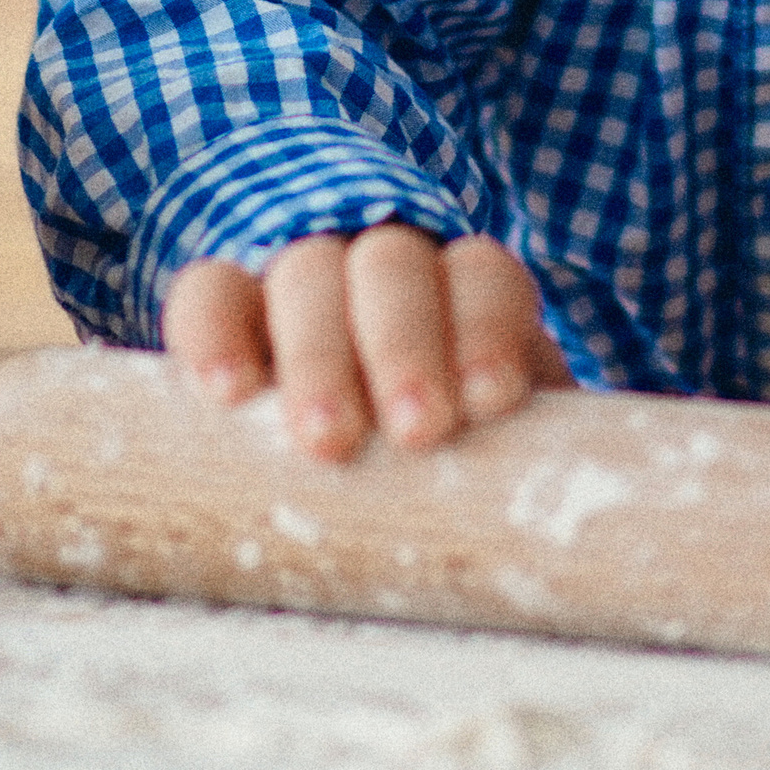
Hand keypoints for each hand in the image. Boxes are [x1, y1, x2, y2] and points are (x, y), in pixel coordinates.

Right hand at [165, 225, 571, 461]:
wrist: (347, 470)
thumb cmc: (443, 475)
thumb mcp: (494, 460)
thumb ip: (524, 463)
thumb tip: (559, 504)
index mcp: (462, 294)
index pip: (480, 274)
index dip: (486, 326)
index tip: (491, 400)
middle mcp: (382, 271)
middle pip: (393, 265)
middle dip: (406, 342)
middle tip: (417, 429)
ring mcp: (299, 284)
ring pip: (307, 272)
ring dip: (320, 351)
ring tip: (328, 439)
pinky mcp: (226, 311)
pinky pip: (210, 291)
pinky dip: (214, 328)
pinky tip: (227, 390)